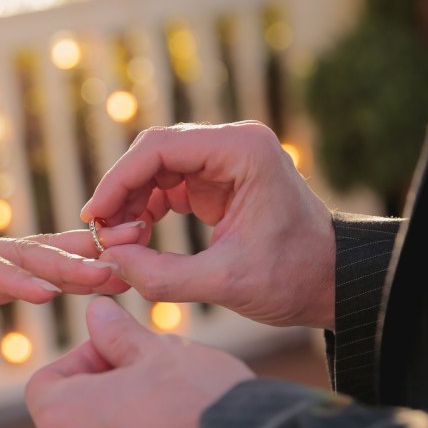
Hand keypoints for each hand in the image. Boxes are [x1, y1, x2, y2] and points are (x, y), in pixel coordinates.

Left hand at [0, 224, 141, 338]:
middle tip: (115, 265)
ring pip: (39, 251)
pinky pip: (37, 263)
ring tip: (131, 246)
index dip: (16, 280)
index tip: (51, 294)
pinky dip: (71, 261)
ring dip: (84, 252)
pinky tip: (105, 261)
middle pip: (24, 253)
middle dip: (70, 260)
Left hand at [26, 297, 253, 427]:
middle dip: (105, 386)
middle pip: (72, 412)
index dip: (80, 359)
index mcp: (64, 417)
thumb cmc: (196, 400)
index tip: (117, 352)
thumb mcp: (155, 352)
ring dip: (122, 415)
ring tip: (165, 399)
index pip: (46, 384)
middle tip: (147, 372)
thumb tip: (96, 312)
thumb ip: (116, 334)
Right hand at [81, 122, 335, 328]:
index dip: (119, 180)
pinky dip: (148, 207)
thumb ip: (162, 275)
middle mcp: (233, 144)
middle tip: (101, 231)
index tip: (95, 216)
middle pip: (154, 152)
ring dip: (132, 200)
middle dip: (122, 190)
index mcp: (243, 151)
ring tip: (118, 239)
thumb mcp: (225, 282)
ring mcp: (225, 160)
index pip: (160, 148)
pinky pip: (170, 184)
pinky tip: (137, 235)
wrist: (332, 281)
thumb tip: (111, 259)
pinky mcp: (219, 181)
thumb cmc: (294, 277)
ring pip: (158, 167)